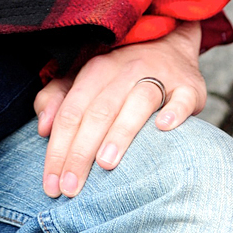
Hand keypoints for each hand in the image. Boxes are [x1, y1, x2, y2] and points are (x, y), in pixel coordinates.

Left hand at [35, 21, 205, 198]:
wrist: (169, 43)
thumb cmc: (119, 73)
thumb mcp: (85, 77)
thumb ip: (58, 98)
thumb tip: (43, 127)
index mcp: (95, 70)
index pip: (71, 112)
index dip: (58, 148)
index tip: (51, 184)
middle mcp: (124, 71)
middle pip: (98, 112)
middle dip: (81, 152)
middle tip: (70, 188)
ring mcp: (159, 77)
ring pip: (137, 103)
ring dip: (120, 132)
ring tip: (105, 165)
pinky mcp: (189, 86)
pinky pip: (182, 98)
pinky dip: (174, 112)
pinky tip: (163, 128)